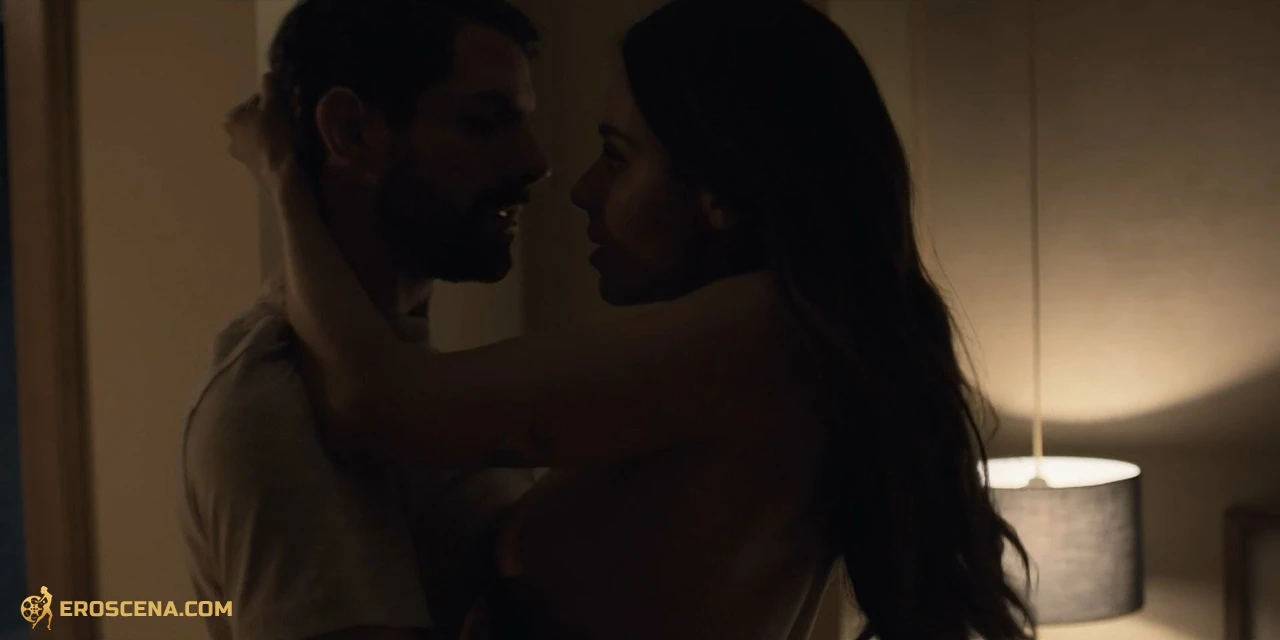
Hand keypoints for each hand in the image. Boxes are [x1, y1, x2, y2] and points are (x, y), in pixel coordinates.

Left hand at [222, 73, 313, 220]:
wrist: (282, 175)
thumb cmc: (276, 135)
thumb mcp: (275, 105)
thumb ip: (270, 87)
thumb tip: (267, 72)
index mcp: (231, 118)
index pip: (256, 101)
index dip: (274, 101)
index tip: (288, 106)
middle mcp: (229, 136)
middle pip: (256, 119)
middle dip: (271, 118)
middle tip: (290, 120)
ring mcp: (239, 155)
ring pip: (259, 135)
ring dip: (272, 133)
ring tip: (290, 136)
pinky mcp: (251, 169)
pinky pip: (262, 151)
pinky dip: (272, 148)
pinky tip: (285, 150)